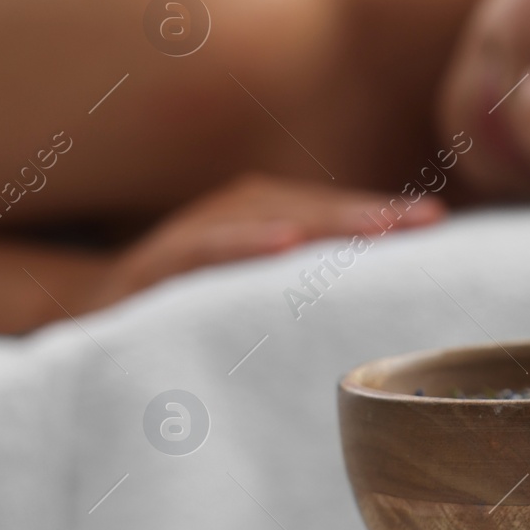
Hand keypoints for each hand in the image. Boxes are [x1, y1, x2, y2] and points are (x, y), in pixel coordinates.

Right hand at [88, 173, 445, 310]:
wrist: (92, 320)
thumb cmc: (195, 306)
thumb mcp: (260, 293)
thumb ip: (313, 284)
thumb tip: (394, 295)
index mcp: (263, 218)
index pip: (333, 213)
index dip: (381, 214)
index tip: (437, 222)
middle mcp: (232, 215)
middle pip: (311, 208)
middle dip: (368, 214)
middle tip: (422, 222)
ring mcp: (193, 236)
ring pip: (266, 218)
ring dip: (323, 220)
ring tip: (376, 228)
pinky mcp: (154, 267)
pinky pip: (202, 248)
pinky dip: (243, 242)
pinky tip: (285, 242)